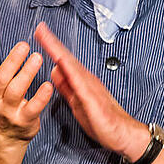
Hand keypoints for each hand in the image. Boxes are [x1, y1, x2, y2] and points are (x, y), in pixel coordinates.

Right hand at [0, 34, 52, 145]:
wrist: (4, 137)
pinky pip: (32, 108)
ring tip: (37, 58)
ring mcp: (9, 111)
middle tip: (24, 45)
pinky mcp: (24, 120)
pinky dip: (40, 97)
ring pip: (16, 91)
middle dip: (12, 61)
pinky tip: (48, 86)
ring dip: (27, 74)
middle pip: (1, 78)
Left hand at [33, 22, 146, 156]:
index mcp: (81, 81)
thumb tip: (54, 71)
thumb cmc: (102, 121)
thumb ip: (65, 86)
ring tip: (47, 39)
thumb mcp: (76, 102)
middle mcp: (85, 80)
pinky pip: (79, 83)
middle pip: (66, 58)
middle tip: (39, 28)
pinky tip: (61, 62)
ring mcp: (90, 87)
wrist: (124, 134)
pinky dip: (70, 70)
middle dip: (52, 42)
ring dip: (58, 51)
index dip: (51, 47)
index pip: (63, 61)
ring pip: (71, 65)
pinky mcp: (92, 99)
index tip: (40, 34)